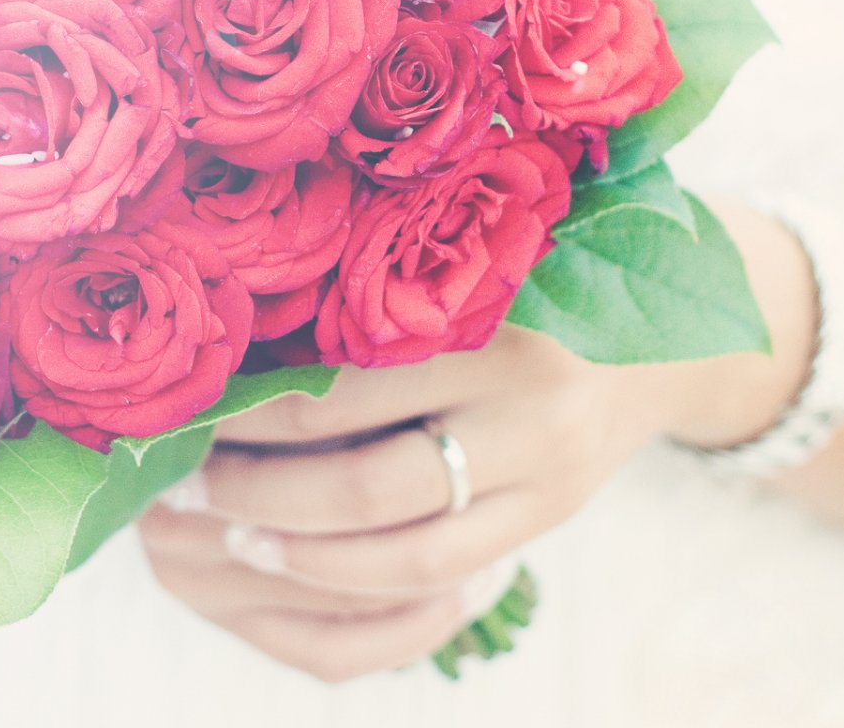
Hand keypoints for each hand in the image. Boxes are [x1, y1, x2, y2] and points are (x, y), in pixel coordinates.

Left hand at [136, 323, 725, 683]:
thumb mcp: (464, 268)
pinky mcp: (546, 519)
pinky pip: (437, 572)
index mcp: (498, 320)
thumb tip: (235, 335)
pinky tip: (291, 558)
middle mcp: (530, 406)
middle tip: (184, 481)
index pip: (349, 385)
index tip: (188, 410)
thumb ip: (376, 295)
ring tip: (224, 528)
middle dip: (259, 491)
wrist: (659, 336)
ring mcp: (545, 477)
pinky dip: (352, 575)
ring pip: (398, 545)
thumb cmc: (530, 281)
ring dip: (297, 546)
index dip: (255, 410)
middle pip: (366, 479)